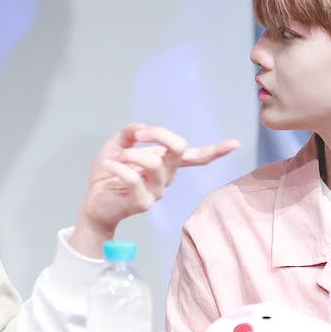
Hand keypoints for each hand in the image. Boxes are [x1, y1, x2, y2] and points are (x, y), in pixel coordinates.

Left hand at [71, 123, 239, 257]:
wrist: (95, 202)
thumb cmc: (109, 174)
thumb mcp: (118, 144)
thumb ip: (131, 133)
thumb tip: (142, 127)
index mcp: (166, 163)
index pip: (196, 157)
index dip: (216, 151)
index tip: (236, 143)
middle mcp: (167, 178)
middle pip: (178, 149)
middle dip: (158, 134)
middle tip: (138, 134)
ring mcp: (157, 192)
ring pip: (155, 163)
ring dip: (132, 154)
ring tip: (118, 157)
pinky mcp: (143, 203)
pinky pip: (133, 179)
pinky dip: (118, 167)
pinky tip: (109, 166)